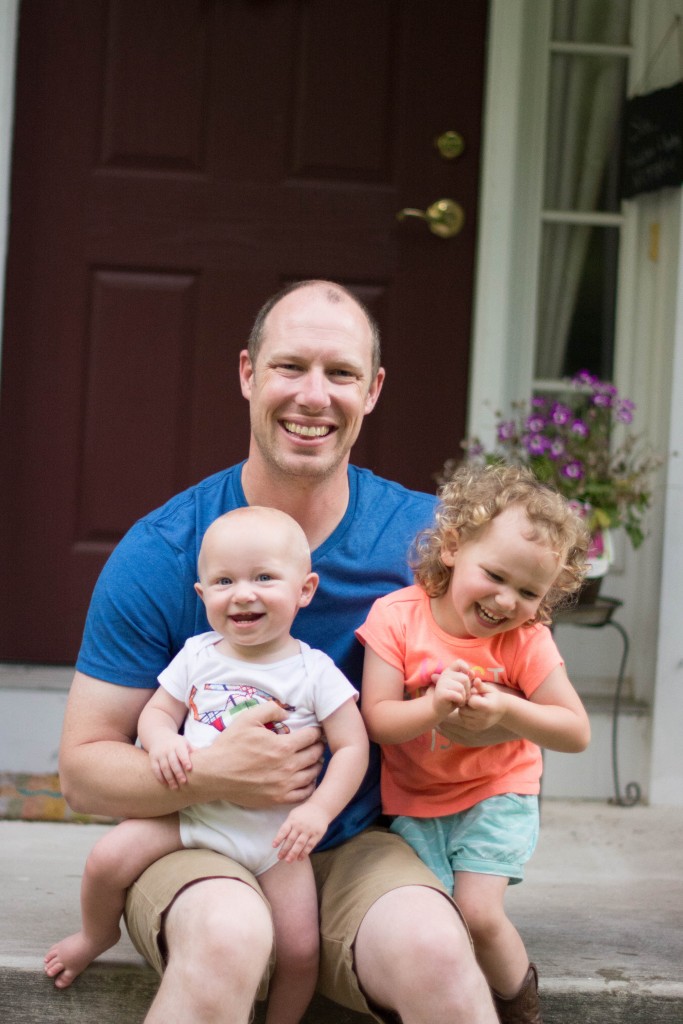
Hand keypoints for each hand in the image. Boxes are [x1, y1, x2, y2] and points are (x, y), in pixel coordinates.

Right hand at [149, 736, 193, 788]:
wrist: (159, 736)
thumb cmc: (177, 743)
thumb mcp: (185, 743)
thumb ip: (194, 750)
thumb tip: (208, 757)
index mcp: (178, 744)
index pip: (182, 753)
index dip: (185, 760)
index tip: (189, 768)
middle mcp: (168, 749)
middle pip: (173, 762)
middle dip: (178, 772)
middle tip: (184, 782)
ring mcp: (159, 754)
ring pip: (164, 767)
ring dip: (169, 778)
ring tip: (175, 787)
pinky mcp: (153, 759)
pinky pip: (155, 769)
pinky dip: (160, 777)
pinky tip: (165, 784)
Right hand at [197, 701, 324, 808]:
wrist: (214, 774)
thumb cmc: (230, 745)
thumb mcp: (248, 718)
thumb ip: (271, 709)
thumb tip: (287, 713)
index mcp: (283, 746)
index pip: (311, 736)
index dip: (315, 731)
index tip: (314, 730)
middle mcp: (287, 767)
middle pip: (315, 755)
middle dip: (318, 746)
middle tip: (317, 743)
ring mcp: (283, 785)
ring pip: (312, 775)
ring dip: (316, 765)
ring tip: (313, 759)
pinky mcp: (277, 799)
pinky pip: (303, 794)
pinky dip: (309, 785)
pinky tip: (306, 779)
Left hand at [273, 802, 329, 861]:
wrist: (320, 807)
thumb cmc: (303, 813)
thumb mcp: (293, 815)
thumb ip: (287, 826)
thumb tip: (280, 840)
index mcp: (292, 820)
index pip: (284, 830)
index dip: (278, 838)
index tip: (274, 846)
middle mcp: (300, 826)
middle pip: (291, 839)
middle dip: (285, 849)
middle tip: (280, 857)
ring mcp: (309, 830)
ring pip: (300, 844)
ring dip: (294, 853)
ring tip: (288, 860)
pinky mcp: (317, 835)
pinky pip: (310, 845)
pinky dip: (304, 853)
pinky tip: (299, 858)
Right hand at [430, 660, 471, 719]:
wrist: (439, 709)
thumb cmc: (453, 696)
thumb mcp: (462, 686)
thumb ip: (467, 678)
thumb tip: (472, 673)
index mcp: (449, 671)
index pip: (459, 663)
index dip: (466, 668)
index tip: (468, 676)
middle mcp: (444, 675)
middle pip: (465, 678)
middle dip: (468, 689)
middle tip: (463, 696)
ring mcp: (442, 684)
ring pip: (461, 688)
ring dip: (464, 697)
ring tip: (460, 700)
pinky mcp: (441, 693)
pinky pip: (458, 695)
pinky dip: (460, 701)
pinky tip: (457, 703)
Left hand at [437, 680, 523, 746]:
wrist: (502, 710)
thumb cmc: (494, 697)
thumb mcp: (490, 689)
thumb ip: (481, 686)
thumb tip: (475, 680)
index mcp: (488, 707)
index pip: (471, 701)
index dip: (470, 695)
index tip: (473, 693)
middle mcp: (484, 718)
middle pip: (464, 709)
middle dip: (465, 702)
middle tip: (470, 698)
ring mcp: (480, 725)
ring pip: (462, 715)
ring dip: (464, 708)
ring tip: (471, 704)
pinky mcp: (476, 728)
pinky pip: (464, 720)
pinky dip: (465, 715)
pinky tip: (471, 710)